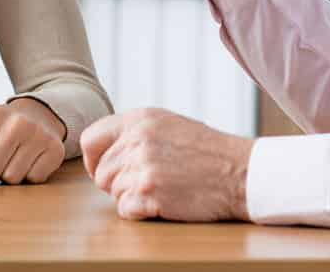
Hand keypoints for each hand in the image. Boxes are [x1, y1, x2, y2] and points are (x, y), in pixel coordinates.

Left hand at [0, 98, 66, 184]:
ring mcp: (39, 135)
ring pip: (11, 179)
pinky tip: (27, 162)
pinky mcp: (55, 150)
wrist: (40, 115)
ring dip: (7, 176)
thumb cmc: (1, 127)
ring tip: (10, 161)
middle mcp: (18, 122)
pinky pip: (33, 180)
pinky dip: (27, 177)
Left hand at [81, 108, 252, 221]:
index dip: (93, 159)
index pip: (90, 138)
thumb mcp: (168, 124)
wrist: (239, 172)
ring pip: (113, 192)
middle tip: (145, 183)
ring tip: (161, 188)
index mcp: (139, 119)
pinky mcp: (151, 194)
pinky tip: (162, 201)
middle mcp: (137, 140)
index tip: (103, 169)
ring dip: (131, 196)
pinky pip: (125, 210)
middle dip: (117, 183)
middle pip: (100, 173)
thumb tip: (102, 147)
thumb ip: (134, 131)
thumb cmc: (206, 151)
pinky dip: (140, 211)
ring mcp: (143, 167)